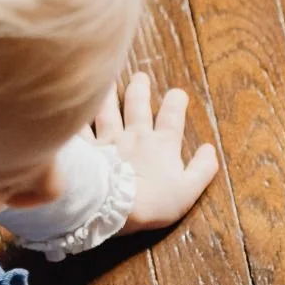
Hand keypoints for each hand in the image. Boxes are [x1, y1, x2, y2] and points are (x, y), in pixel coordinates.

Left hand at [89, 73, 219, 233]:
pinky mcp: (87, 150)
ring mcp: (109, 141)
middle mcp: (135, 136)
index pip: (172, 118)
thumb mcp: (188, 190)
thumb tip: (210, 150)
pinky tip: (74, 108)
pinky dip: (79, 118)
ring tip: (109, 82)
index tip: (177, 93)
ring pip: (108, 111)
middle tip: (140, 77)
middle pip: (138, 107)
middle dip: (140, 90)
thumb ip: (202, 169)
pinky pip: (82, 129)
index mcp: (162, 146)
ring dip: (110, 96)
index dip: (176, 104)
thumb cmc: (153, 202)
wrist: (112, 207)